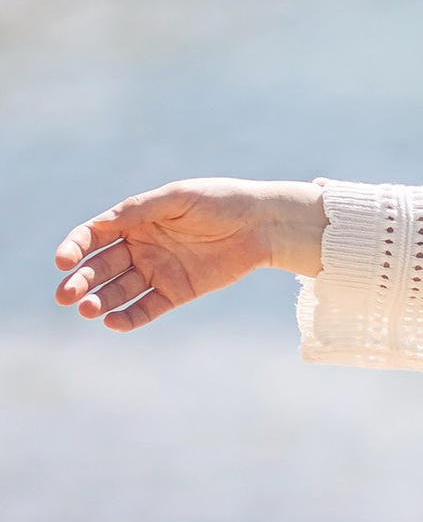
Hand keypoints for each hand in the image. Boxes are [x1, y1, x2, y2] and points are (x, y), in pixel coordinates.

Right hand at [53, 180, 322, 331]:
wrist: (260, 225)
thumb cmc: (219, 201)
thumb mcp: (178, 198)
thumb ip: (141, 209)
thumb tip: (106, 221)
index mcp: (134, 220)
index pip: (93, 236)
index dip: (74, 248)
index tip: (63, 261)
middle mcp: (139, 247)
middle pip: (101, 267)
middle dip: (81, 280)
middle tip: (65, 295)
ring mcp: (157, 271)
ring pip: (120, 290)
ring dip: (100, 301)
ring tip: (87, 310)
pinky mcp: (176, 292)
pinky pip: (147, 308)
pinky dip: (129, 317)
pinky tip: (112, 323)